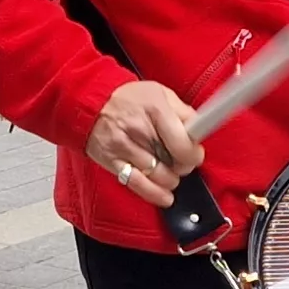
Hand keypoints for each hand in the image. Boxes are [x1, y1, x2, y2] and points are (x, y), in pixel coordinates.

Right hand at [86, 79, 201, 207]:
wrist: (90, 100)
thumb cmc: (127, 98)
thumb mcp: (159, 93)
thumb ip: (182, 111)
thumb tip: (199, 129)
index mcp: (155, 110)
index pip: (184, 144)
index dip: (195, 154)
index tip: (195, 154)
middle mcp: (139, 129)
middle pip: (174, 163)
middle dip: (183, 166)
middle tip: (180, 160)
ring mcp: (124, 148)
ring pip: (159, 177)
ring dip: (170, 179)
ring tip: (169, 171)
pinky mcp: (113, 162)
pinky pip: (138, 185)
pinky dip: (155, 194)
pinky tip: (164, 196)